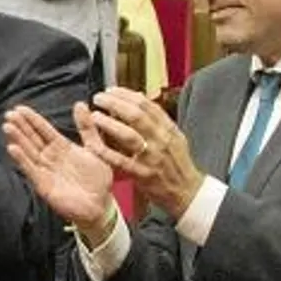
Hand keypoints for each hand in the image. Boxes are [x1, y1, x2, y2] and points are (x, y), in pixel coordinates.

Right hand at [3, 103, 118, 243]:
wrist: (100, 205)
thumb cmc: (98, 179)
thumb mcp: (96, 149)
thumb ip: (87, 128)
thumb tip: (80, 104)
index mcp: (62, 147)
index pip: (44, 130)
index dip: (33, 119)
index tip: (20, 108)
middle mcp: (50, 157)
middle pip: (33, 138)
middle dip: (21, 126)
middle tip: (9, 114)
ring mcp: (45, 170)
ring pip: (28, 151)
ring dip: (17, 139)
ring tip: (8, 127)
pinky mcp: (43, 184)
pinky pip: (30, 169)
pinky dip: (21, 159)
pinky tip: (12, 148)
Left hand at [83, 87, 204, 217]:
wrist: (187, 191)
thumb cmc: (176, 162)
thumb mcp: (173, 136)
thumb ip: (156, 118)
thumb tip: (138, 96)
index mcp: (168, 129)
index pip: (146, 104)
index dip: (125, 94)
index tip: (110, 90)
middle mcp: (161, 140)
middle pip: (136, 115)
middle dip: (114, 103)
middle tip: (98, 98)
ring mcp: (152, 157)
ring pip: (129, 135)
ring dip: (109, 123)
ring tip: (94, 116)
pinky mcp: (143, 174)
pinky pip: (121, 161)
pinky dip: (106, 152)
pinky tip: (93, 144)